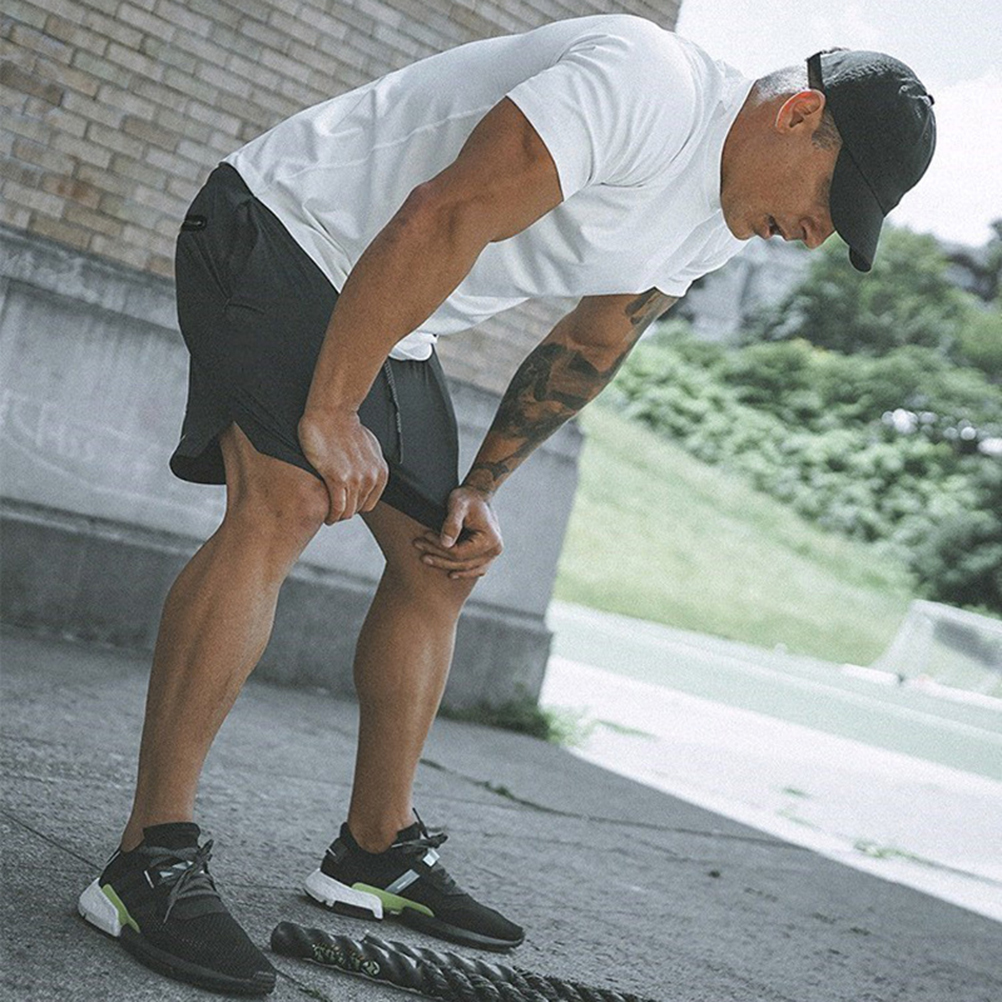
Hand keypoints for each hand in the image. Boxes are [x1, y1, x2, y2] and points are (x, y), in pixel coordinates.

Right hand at [298, 408, 388, 524]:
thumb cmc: (346, 428)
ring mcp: (356, 479)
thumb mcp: (370, 449)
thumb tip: (367, 476)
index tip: (345, 506)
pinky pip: (337, 507)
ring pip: (347, 512)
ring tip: (329, 514)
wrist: (332, 413)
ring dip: (337, 516)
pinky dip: (331, 515)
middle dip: (345, 512)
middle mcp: (371, 477)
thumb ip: (370, 466)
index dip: (355, 507)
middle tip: (334, 511)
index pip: (369, 504)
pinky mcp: (338, 478)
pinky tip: (326, 514)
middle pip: (358, 509)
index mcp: (380, 472)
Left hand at [413, 486, 503, 579]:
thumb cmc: (467, 498)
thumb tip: (445, 544)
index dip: (439, 547)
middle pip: (462, 562)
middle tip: (418, 546)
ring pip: (466, 568)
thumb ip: (452, 523)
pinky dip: (463, 572)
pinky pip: (475, 569)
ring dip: (445, 565)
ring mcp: (493, 554)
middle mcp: (494, 549)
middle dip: (438, 556)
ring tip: (426, 559)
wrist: (478, 496)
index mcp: (490, 539)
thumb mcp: (458, 505)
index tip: (424, 537)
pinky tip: (450, 574)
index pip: (459, 553)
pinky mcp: (488, 555)